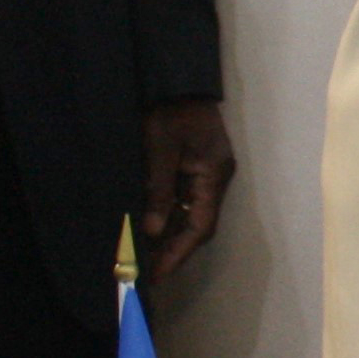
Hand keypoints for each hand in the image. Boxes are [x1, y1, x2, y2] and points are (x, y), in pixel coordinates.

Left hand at [141, 99, 236, 278]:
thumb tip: (153, 230)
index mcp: (213, 174)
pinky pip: (184, 201)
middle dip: (173, 249)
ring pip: (190, 214)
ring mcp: (208, 173)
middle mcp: (215, 178)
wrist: (179, 83)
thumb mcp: (160, 149)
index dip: (180, 252)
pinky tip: (149, 228)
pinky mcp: (197, 168)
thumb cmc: (171, 113)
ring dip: (169, 235)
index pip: (201, 224)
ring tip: (143, 256)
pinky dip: (168, 217)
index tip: (158, 274)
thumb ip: (159, 189)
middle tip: (146, 273)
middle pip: (198, 223)